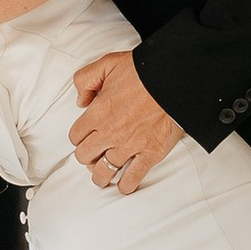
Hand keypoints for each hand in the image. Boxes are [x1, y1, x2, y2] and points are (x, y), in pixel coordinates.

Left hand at [70, 51, 183, 196]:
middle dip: (86, 156)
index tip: (84, 137)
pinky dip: (126, 185)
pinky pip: (133, 178)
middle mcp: (110, 133)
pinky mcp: (150, 154)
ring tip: (102, 175)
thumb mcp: (106, 64)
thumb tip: (80, 100)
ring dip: (100, 175)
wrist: (175, 80)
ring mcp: (130, 146)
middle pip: (85, 156)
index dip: (78, 137)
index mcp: (98, 112)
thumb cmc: (144, 71)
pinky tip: (124, 185)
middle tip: (92, 154)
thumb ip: (85, 79)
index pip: (75, 136)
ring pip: (104, 172)